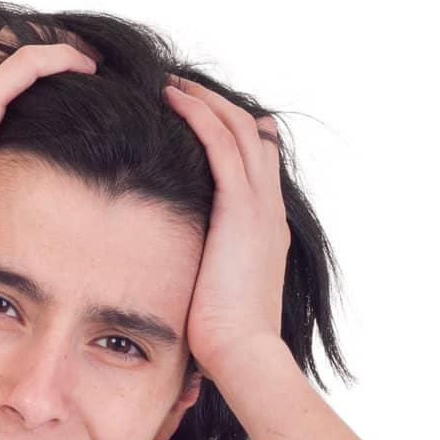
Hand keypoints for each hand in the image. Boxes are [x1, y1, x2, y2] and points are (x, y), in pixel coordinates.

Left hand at [161, 76, 291, 384]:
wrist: (245, 356)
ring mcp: (259, 207)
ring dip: (204, 100)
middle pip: (252, 135)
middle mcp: (268, 211)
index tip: (200, 118)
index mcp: (266, 231)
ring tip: (170, 84)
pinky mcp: (240, 210)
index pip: (257, 165)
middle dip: (217, 106)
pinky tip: (171, 99)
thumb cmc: (226, 344)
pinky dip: (198, 114)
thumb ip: (206, 279)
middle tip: (182, 87)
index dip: (232, 134)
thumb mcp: (217, 300)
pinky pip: (221, 144)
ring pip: (238, 129)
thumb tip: (185, 289)